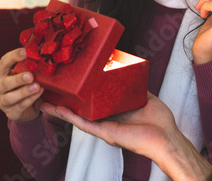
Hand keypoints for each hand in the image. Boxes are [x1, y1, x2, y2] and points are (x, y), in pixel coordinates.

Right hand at [0, 48, 43, 121]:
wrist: (29, 107)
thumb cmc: (27, 85)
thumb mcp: (29, 74)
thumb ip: (32, 66)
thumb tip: (43, 51)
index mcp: (1, 74)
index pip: (3, 63)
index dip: (13, 56)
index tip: (26, 52)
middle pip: (4, 82)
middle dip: (17, 79)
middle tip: (31, 76)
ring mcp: (3, 101)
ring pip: (9, 97)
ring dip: (23, 92)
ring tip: (37, 86)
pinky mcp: (11, 113)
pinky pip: (18, 108)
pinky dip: (29, 101)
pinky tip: (38, 95)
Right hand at [41, 92, 211, 179]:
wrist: (165, 138)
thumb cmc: (159, 122)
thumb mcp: (146, 98)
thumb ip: (136, 88)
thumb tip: (131, 74)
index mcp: (115, 112)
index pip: (95, 102)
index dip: (83, 95)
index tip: (72, 85)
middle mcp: (107, 119)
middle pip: (82, 110)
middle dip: (66, 102)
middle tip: (52, 92)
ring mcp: (104, 126)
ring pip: (77, 117)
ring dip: (61, 110)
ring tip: (45, 102)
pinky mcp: (105, 132)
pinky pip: (84, 124)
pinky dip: (70, 117)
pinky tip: (58, 110)